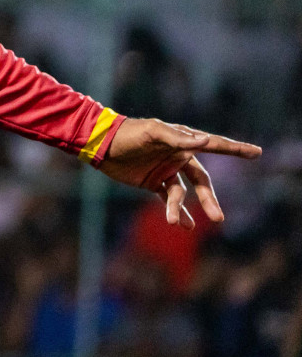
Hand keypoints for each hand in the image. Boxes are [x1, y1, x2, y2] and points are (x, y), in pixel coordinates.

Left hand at [97, 118, 261, 229]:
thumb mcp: (152, 132)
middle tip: (218, 218)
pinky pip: (169, 199)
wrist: (100, 144)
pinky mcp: (153, 182)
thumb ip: (178, 138)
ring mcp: (166, 170)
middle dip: (209, 198)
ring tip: (176, 224)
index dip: (235, 149)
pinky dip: (176, 211)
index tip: (256, 153)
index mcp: (182, 141)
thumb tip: (206, 141)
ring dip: (181, 209)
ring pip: (182, 194)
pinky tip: (182, 224)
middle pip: (201, 180)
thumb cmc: (128, 134)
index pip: (214, 145)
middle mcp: (178, 156)